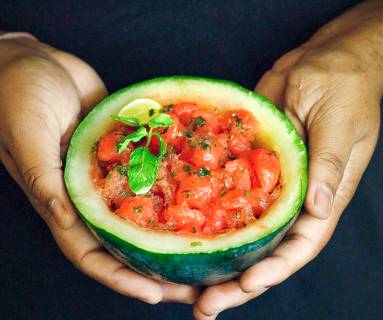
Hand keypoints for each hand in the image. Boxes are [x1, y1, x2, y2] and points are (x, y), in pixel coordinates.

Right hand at [0, 36, 197, 303]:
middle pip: (124, 241)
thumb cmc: (16, 93)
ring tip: (204, 248)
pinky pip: (150, 171)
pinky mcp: (123, 150)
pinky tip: (198, 193)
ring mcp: (109, 173)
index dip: (120, 277)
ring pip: (141, 211)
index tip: (156, 294)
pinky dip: (171, 184)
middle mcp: (88, 195)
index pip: (91, 253)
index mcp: (61, 201)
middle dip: (156, 265)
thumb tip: (64, 219)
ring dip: (169, 232)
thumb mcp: (27, 134)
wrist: (32, 60)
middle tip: (194, 283)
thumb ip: (44, 177)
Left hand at [193, 35, 382, 319]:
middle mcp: (293, 197)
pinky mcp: (248, 163)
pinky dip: (208, 215)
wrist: (323, 60)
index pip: (300, 244)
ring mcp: (268, 182)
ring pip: (243, 230)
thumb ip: (328, 165)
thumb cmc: (344, 85)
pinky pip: (227, 193)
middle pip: (266, 249)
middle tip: (205, 305)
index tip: (246, 286)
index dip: (275, 270)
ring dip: (219, 259)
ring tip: (188, 286)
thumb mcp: (340, 121)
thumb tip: (317, 209)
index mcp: (322, 195)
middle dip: (239, 281)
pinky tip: (183, 233)